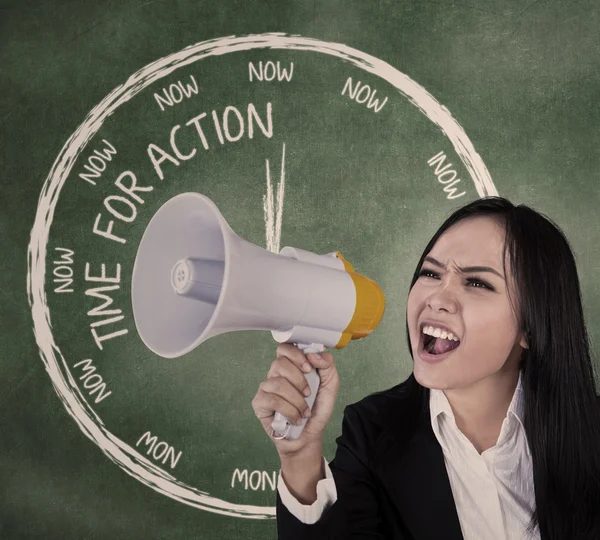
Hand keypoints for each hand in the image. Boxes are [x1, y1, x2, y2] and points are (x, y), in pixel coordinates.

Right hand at [252, 343, 339, 457]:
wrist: (310, 435)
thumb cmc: (317, 409)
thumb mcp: (330, 385)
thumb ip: (327, 365)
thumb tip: (313, 354)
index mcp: (291, 365)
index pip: (285, 347)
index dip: (296, 355)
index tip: (309, 369)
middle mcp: (276, 374)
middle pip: (280, 363)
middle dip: (299, 380)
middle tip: (309, 394)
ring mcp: (266, 387)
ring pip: (278, 383)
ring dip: (297, 400)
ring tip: (305, 411)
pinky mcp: (260, 402)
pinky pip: (273, 400)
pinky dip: (289, 410)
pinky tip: (295, 418)